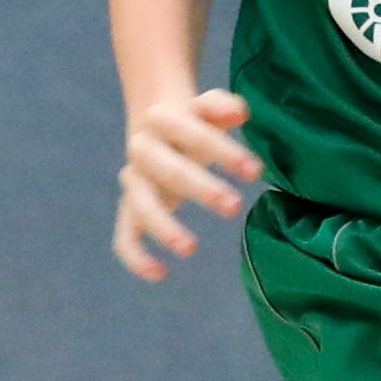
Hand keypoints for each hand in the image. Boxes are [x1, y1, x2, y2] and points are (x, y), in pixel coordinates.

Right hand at [115, 88, 261, 279]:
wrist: (158, 127)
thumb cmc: (195, 120)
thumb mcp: (208, 107)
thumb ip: (222, 106)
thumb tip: (241, 111)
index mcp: (162, 119)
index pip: (190, 132)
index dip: (222, 151)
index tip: (256, 171)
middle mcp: (142, 150)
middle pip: (167, 170)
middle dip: (200, 188)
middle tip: (234, 206)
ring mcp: (134, 181)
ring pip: (141, 205)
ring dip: (163, 227)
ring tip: (191, 248)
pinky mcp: (130, 210)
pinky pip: (124, 235)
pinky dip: (135, 256)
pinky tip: (159, 274)